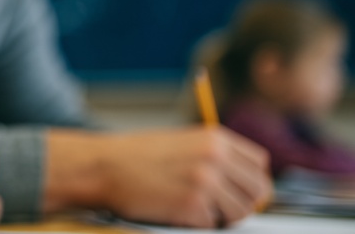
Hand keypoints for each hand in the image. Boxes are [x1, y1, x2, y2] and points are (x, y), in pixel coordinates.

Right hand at [46, 127, 270, 227]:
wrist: (104, 167)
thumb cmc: (137, 157)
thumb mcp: (181, 143)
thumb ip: (214, 156)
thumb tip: (244, 184)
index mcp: (214, 138)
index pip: (259, 164)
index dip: (250, 181)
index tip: (236, 190)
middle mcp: (215, 158)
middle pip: (258, 190)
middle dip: (243, 203)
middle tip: (220, 208)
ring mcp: (206, 182)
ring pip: (241, 212)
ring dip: (222, 216)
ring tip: (195, 209)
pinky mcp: (193, 206)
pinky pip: (212, 224)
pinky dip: (197, 223)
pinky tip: (175, 210)